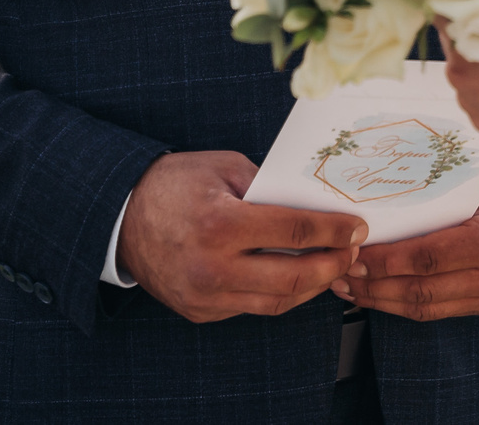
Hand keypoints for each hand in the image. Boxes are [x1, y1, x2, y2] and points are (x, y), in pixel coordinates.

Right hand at [116, 151, 365, 323]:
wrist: (121, 218)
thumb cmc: (173, 185)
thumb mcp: (223, 168)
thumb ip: (268, 187)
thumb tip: (313, 202)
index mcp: (220, 223)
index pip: (294, 231)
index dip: (333, 230)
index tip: (357, 227)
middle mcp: (212, 267)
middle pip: (293, 277)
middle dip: (332, 265)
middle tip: (352, 252)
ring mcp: (205, 296)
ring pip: (277, 301)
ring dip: (312, 286)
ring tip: (331, 267)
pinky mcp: (201, 311)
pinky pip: (251, 307)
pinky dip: (279, 294)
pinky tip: (295, 278)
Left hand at [331, 162, 478, 320]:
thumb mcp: (470, 177)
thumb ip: (431, 190)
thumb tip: (371, 191)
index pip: (430, 258)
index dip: (387, 260)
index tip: (354, 252)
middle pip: (424, 289)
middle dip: (375, 284)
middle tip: (341, 271)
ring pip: (426, 307)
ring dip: (381, 300)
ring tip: (348, 287)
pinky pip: (435, 311)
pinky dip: (400, 304)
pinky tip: (375, 294)